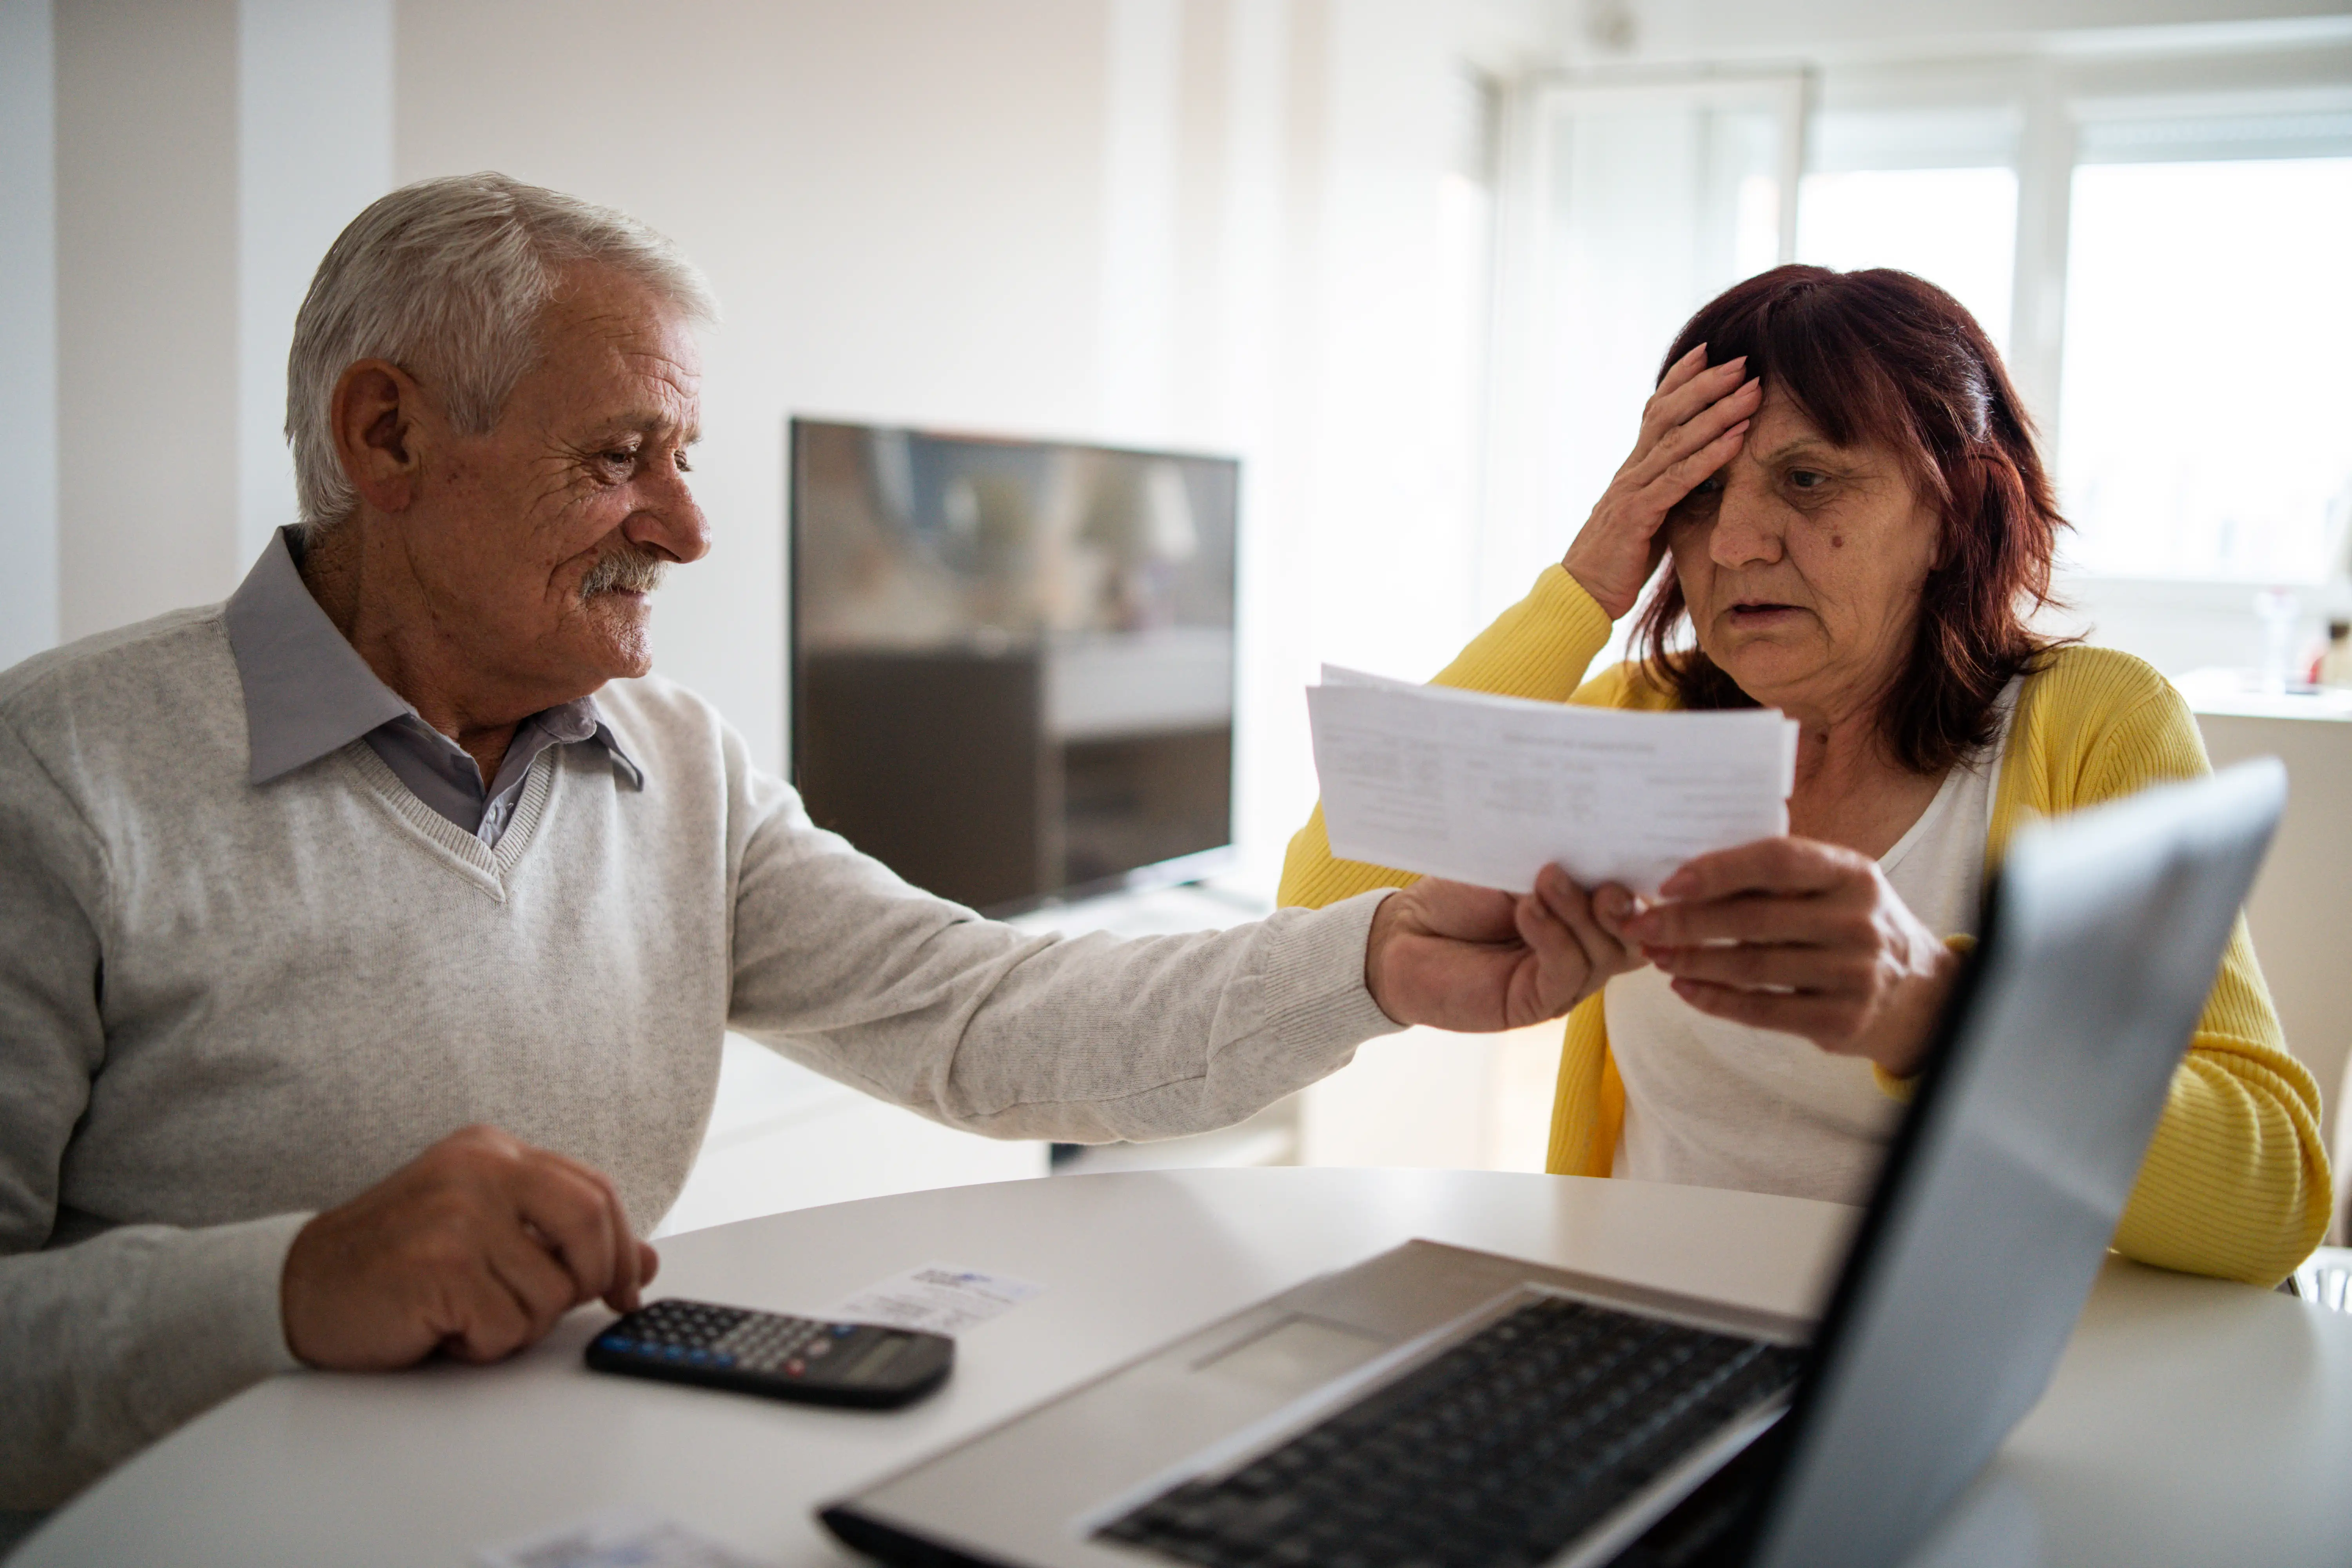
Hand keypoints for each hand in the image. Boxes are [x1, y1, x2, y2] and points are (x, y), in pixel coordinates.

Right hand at [281, 1125, 657, 1370]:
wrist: (298, 1286)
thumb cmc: (395, 1262)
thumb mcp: (484, 1230)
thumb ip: (560, 1236)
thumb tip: (644, 1263)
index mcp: (493, 1151)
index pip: (596, 1189)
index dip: (623, 1245)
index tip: (627, 1286)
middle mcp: (480, 1169)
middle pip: (591, 1223)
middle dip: (592, 1279)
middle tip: (560, 1307)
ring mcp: (459, 1214)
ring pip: (552, 1292)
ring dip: (518, 1324)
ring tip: (466, 1313)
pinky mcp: (440, 1266)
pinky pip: (506, 1327)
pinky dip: (481, 1345)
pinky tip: (441, 1328)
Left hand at [1364, 866, 1643, 1032]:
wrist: (1401, 934)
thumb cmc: (1458, 898)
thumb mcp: (1513, 872)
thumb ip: (1559, 871)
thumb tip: (1600, 853)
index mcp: (1584, 916)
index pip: (1635, 907)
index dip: (1645, 888)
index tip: (1638, 856)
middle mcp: (1582, 951)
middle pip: (1630, 938)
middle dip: (1622, 908)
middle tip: (1603, 882)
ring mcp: (1563, 981)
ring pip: (1601, 955)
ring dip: (1578, 914)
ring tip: (1547, 880)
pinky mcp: (1535, 1004)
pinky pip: (1564, 973)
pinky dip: (1552, 937)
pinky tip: (1528, 911)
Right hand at [1562, 344, 1761, 618]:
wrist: (1582, 594)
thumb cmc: (1617, 560)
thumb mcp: (1646, 516)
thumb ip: (1665, 491)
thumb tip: (1696, 476)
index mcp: (1633, 468)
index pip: (1656, 411)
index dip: (1680, 379)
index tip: (1708, 351)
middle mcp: (1631, 470)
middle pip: (1669, 414)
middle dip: (1706, 384)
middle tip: (1742, 361)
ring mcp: (1632, 489)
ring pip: (1678, 440)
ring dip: (1718, 413)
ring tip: (1751, 393)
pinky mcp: (1638, 515)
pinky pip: (1678, 480)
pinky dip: (1709, 457)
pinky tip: (1736, 441)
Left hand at [1622, 838, 1958, 1076]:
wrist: (1919, 992)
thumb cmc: (1852, 925)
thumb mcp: (1835, 887)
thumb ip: (1779, 877)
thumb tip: (1687, 874)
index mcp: (1852, 874)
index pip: (1777, 861)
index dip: (1719, 870)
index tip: (1669, 882)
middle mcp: (1857, 921)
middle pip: (1754, 920)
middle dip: (1686, 922)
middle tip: (1641, 925)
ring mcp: (1854, 973)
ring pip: (1752, 967)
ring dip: (1693, 961)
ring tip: (1657, 954)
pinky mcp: (1842, 1020)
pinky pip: (1763, 1011)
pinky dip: (1716, 1000)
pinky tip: (1684, 988)